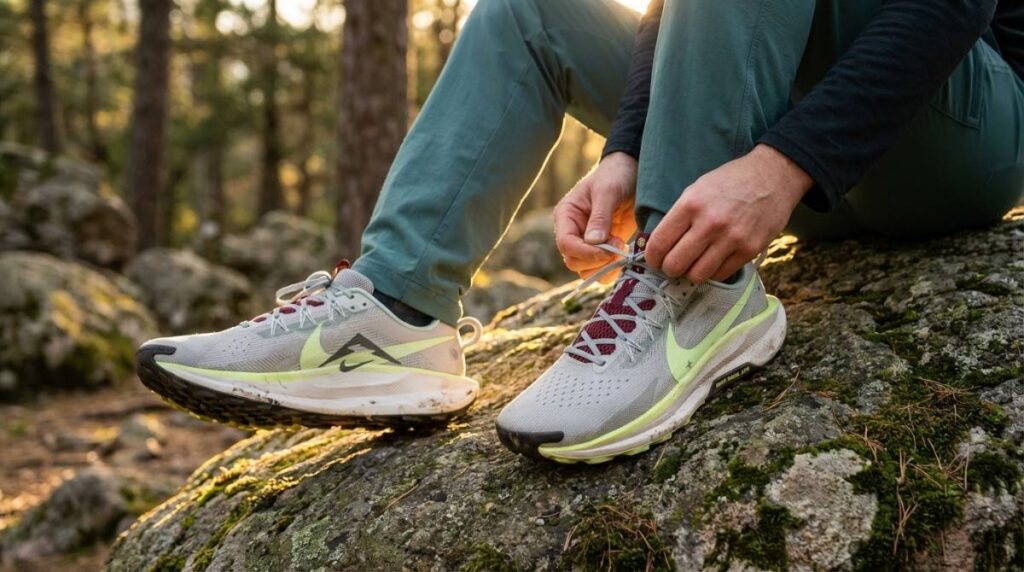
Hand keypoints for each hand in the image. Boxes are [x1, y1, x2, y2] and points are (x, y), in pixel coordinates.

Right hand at [554, 152, 638, 282]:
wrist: (632, 172)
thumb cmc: (616, 176)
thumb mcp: (608, 191)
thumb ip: (600, 217)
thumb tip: (593, 242)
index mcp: (566, 216)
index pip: (566, 243)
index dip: (585, 252)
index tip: (608, 250)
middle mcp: (573, 232)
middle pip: (573, 261)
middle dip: (596, 259)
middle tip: (618, 245)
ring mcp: (587, 242)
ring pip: (585, 269)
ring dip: (604, 266)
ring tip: (621, 249)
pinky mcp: (603, 248)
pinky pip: (601, 269)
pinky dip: (611, 269)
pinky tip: (624, 254)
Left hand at [646, 144, 812, 282]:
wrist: (773, 176)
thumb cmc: (731, 181)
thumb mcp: (697, 189)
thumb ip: (679, 216)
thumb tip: (660, 245)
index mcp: (691, 204)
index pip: (659, 243)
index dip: (652, 257)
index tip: (654, 259)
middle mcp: (709, 223)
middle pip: (675, 264)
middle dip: (669, 269)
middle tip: (673, 265)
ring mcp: (731, 238)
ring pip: (697, 275)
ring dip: (691, 273)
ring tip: (693, 264)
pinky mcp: (749, 250)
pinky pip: (721, 274)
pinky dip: (713, 271)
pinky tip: (713, 261)